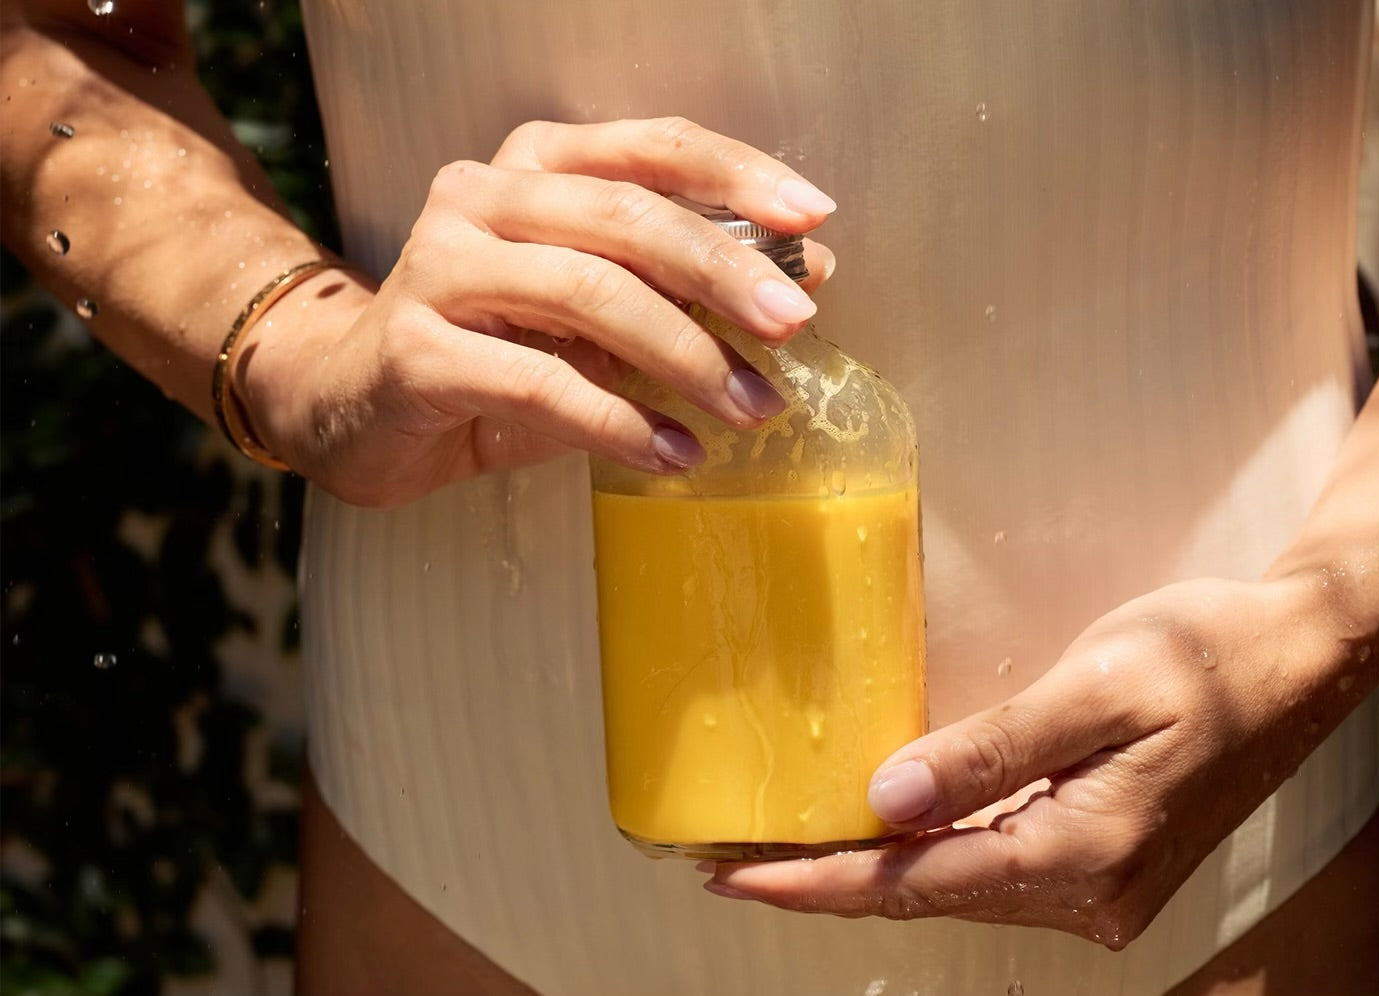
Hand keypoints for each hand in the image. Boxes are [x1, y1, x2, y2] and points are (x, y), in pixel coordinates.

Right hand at [240, 117, 836, 506]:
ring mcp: (439, 267)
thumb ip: (678, 290)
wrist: (350, 403)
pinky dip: (618, 422)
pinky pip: (538, 383)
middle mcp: (481, 197)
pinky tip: (673, 453)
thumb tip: (803, 279)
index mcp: (536, 166)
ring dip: (684, 356)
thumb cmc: (492, 350)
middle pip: (626, 217)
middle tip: (794, 325)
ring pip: (586, 293)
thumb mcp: (594, 313)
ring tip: (750, 407)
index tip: (814, 221)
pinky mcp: (415, 351)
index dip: (739, 176)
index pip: (651, 149)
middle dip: (724, 272)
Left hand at [703, 575, 1364, 947]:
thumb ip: (990, 749)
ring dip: (867, 874)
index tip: (733, 875)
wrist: (1300, 659)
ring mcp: (1099, 888)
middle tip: (728, 862)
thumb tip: (887, 801)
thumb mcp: (1096, 685)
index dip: (816, 881)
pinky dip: (922, 862)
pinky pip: (988, 873)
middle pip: (925, 897)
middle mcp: (1088, 892)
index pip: (915, 881)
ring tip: (782, 851)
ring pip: (954, 892)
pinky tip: (878, 839)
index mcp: (1082, 851)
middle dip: (824, 883)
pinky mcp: (1102, 863)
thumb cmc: (1204, 655)